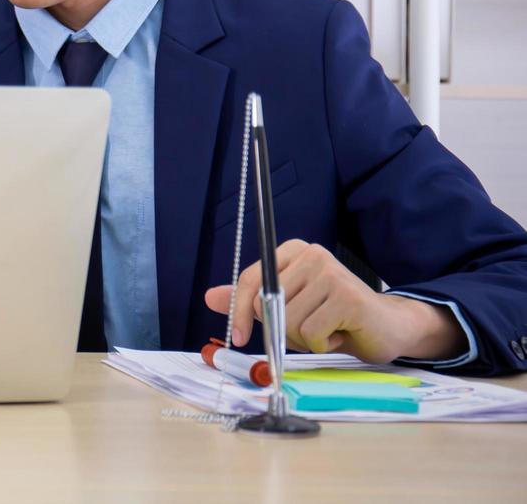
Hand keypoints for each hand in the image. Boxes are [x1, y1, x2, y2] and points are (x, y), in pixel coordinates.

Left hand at [204, 239, 466, 363]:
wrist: (386, 327)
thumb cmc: (333, 318)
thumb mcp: (286, 306)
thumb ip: (250, 300)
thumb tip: (210, 297)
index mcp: (293, 251)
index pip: (250, 280)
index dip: (238, 311)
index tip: (237, 338)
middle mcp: (311, 255)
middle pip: (266, 305)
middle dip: (283, 330)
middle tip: (309, 329)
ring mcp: (331, 273)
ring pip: (288, 322)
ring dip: (305, 339)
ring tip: (328, 329)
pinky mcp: (347, 297)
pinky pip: (311, 334)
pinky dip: (322, 344)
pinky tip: (341, 334)